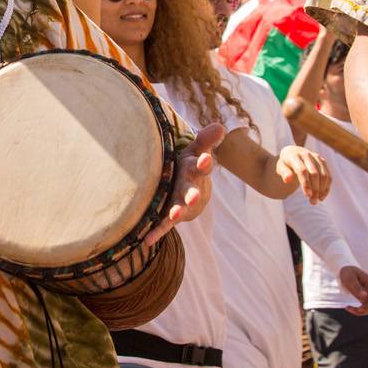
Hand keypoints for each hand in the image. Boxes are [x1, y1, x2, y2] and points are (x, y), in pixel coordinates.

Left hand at [146, 121, 221, 245]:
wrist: (192, 193)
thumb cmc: (189, 166)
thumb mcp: (196, 150)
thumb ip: (205, 140)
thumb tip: (220, 126)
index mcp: (195, 171)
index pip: (202, 166)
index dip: (203, 163)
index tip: (204, 159)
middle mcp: (191, 189)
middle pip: (192, 191)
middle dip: (193, 194)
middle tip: (194, 197)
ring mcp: (180, 204)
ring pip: (179, 209)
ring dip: (178, 212)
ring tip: (176, 215)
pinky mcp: (169, 215)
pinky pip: (163, 225)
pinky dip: (156, 232)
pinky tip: (147, 241)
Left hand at [277, 145, 330, 201]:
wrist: (292, 153)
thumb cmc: (285, 164)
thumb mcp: (281, 168)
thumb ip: (284, 173)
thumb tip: (287, 180)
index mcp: (294, 155)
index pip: (301, 170)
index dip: (305, 183)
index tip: (307, 195)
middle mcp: (306, 154)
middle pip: (314, 173)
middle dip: (315, 189)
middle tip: (313, 202)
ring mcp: (315, 157)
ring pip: (323, 174)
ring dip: (322, 189)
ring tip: (318, 200)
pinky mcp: (322, 160)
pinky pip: (327, 174)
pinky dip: (326, 186)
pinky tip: (322, 196)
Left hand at [338, 265, 367, 314]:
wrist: (345, 268)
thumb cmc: (347, 272)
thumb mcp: (349, 279)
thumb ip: (357, 288)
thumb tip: (365, 296)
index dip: (367, 307)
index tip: (357, 309)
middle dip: (363, 310)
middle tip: (349, 308)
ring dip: (360, 310)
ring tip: (348, 308)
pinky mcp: (366, 295)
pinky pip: (365, 305)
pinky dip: (359, 308)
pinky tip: (350, 308)